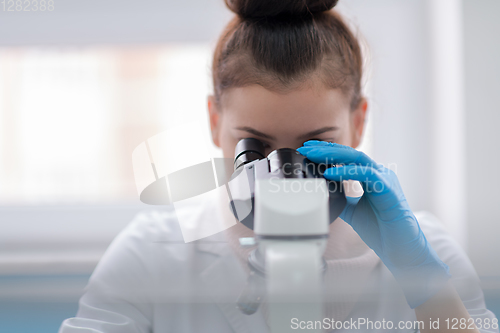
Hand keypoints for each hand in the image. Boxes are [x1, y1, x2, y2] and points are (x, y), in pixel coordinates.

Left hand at [296, 140, 450, 308]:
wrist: (399, 248)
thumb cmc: (381, 229)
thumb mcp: (352, 211)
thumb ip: (340, 199)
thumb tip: (321, 194)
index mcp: (371, 176)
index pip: (347, 157)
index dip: (328, 150)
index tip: (308, 148)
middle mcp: (379, 174)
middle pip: (350, 153)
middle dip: (326, 148)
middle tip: (306, 147)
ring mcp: (385, 179)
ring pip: (357, 158)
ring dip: (334, 155)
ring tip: (314, 155)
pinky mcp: (388, 189)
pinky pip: (367, 175)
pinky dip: (347, 172)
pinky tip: (330, 173)